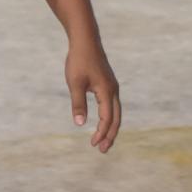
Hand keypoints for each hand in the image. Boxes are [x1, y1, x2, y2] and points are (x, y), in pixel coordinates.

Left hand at [64, 38, 120, 152]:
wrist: (85, 40)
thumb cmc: (79, 60)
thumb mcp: (75, 83)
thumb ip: (78, 104)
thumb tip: (80, 124)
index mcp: (106, 91)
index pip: (107, 118)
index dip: (101, 133)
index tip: (93, 144)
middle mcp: (113, 90)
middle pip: (116, 118)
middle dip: (110, 135)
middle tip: (102, 150)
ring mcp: (112, 86)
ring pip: (116, 112)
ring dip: (110, 127)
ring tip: (103, 140)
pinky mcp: (108, 83)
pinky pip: (112, 105)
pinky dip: (110, 117)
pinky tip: (102, 121)